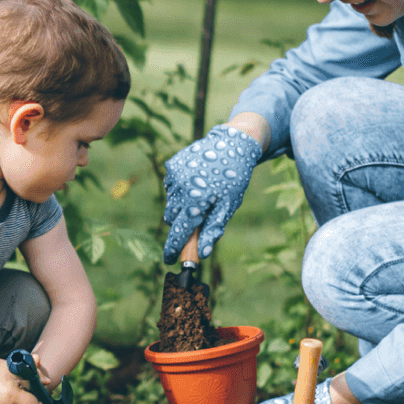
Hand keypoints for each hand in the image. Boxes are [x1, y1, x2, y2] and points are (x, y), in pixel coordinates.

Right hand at [161, 124, 265, 262]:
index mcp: (196, 201)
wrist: (232, 143)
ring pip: (170, 204)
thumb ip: (213, 229)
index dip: (173, 248)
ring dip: (181, 206)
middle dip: (181, 224)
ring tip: (201, 194)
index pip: (179, 232)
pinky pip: (170, 188)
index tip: (169, 259)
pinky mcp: (171, 166)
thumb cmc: (233, 178)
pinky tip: (195, 181)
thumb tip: (202, 253)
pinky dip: (180, 191)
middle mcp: (181, 189)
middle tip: (197, 219)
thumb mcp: (228, 206)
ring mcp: (174, 176)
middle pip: (172, 219)